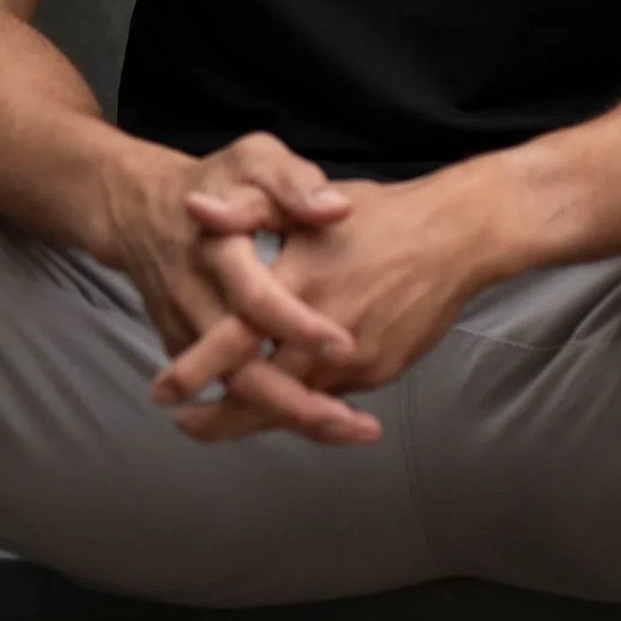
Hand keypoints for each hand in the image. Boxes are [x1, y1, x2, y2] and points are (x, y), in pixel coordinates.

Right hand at [94, 131, 383, 443]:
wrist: (142, 208)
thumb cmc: (219, 180)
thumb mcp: (255, 159)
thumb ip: (293, 183)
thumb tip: (336, 208)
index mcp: (219, 249)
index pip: (254, 299)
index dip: (296, 325)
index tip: (345, 345)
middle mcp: (197, 299)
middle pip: (240, 369)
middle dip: (295, 403)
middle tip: (353, 421)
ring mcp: (187, 331)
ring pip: (235, 392)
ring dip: (289, 417)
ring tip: (352, 430)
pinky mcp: (187, 349)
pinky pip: (229, 390)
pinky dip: (269, 410)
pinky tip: (320, 419)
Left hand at [151, 169, 500, 442]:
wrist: (459, 236)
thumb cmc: (381, 213)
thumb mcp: (311, 199)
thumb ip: (249, 209)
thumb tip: (195, 210)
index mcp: (300, 284)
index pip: (234, 340)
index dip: (194, 370)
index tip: (161, 391)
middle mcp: (324, 332)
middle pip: (260, 393)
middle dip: (217, 418)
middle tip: (185, 422)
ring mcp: (356, 359)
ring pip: (295, 404)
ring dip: (256, 417)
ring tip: (222, 419)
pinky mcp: (380, 371)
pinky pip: (331, 398)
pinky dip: (302, 404)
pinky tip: (284, 396)